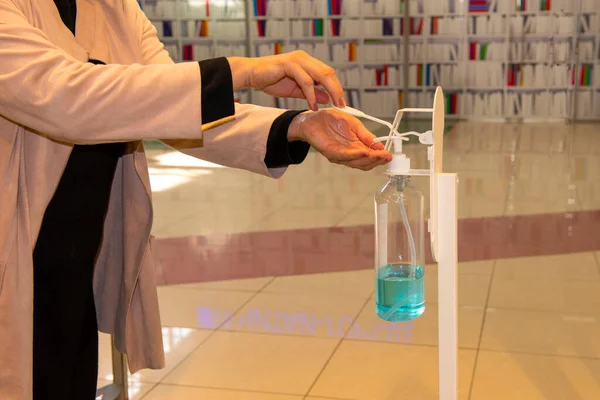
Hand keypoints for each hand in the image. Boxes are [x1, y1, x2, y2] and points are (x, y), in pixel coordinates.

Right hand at [227, 51, 344, 110]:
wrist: (251, 74)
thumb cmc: (270, 80)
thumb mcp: (295, 90)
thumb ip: (311, 93)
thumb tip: (327, 99)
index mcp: (307, 62)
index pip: (328, 73)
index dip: (336, 87)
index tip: (341, 102)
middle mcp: (304, 58)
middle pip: (328, 72)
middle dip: (337, 89)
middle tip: (342, 105)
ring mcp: (297, 59)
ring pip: (321, 75)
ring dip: (329, 91)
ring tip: (332, 105)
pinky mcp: (289, 64)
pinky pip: (306, 81)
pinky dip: (311, 94)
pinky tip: (312, 105)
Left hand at [288, 109, 391, 170]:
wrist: (313, 117)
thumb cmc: (331, 120)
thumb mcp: (355, 125)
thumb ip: (367, 137)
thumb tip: (381, 146)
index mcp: (356, 147)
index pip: (371, 157)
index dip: (380, 157)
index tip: (389, 156)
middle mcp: (349, 154)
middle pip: (365, 163)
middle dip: (376, 160)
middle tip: (386, 157)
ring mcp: (339, 155)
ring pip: (356, 162)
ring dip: (368, 159)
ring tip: (378, 155)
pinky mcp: (330, 152)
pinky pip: (344, 156)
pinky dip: (355, 155)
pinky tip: (364, 152)